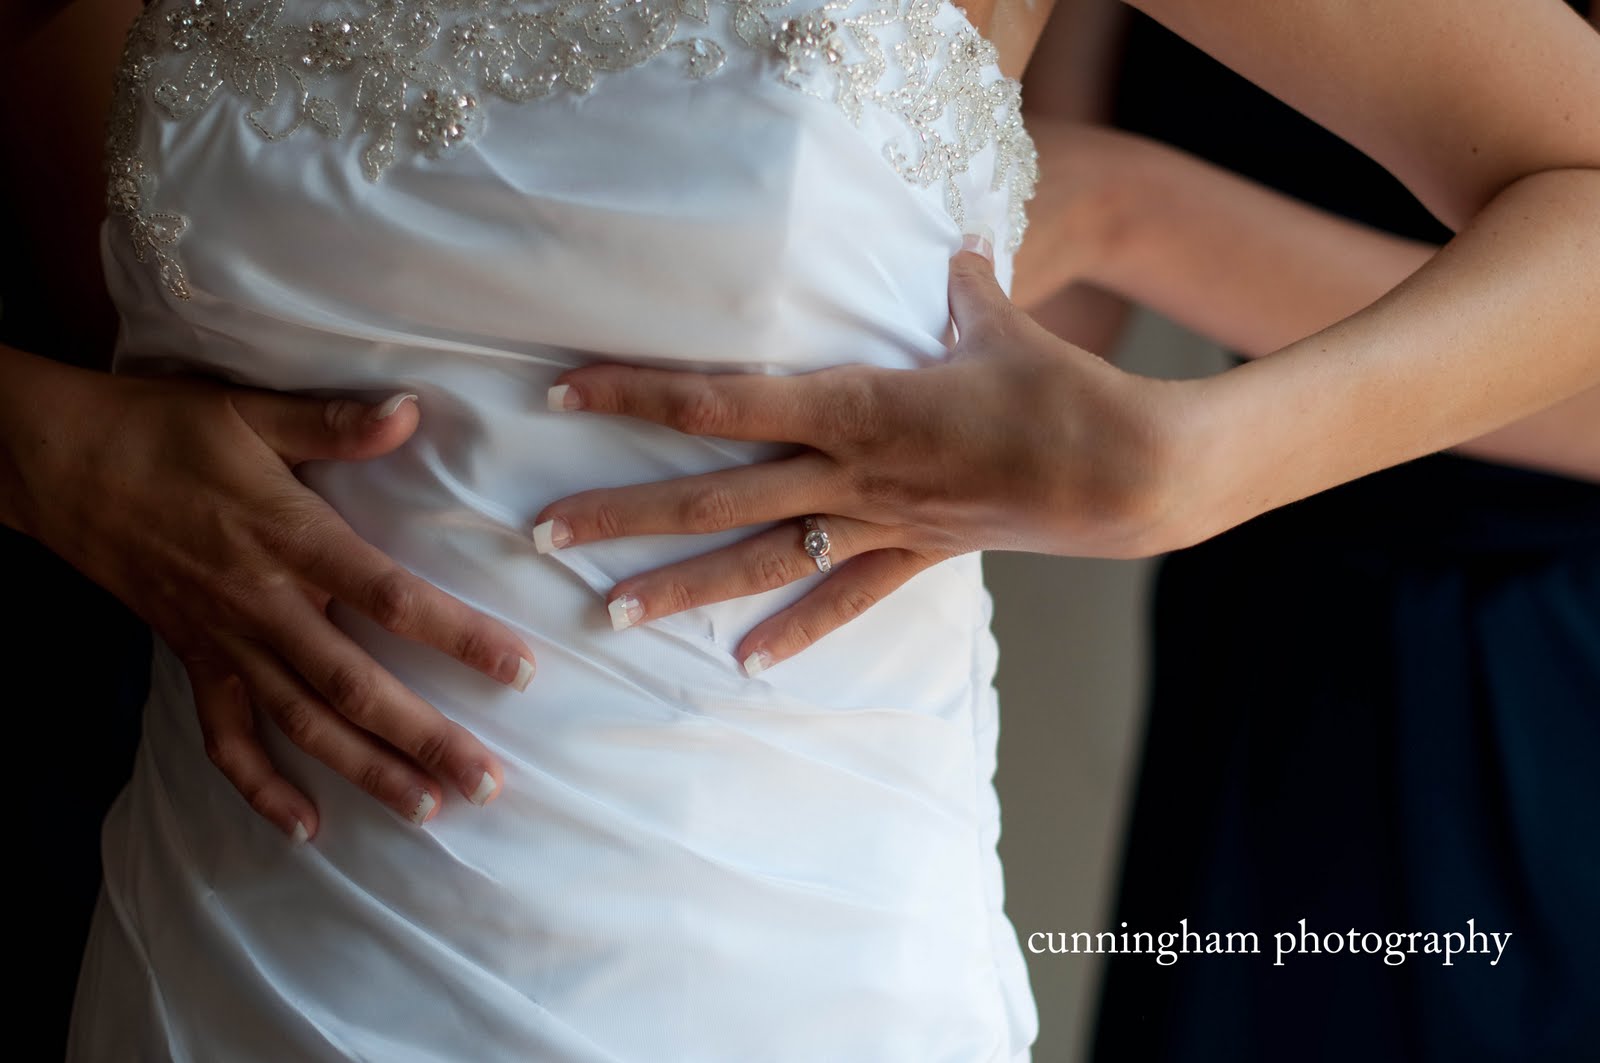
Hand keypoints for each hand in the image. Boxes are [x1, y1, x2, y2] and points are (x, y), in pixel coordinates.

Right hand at [10, 365, 537, 840]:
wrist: (57, 463)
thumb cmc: (162, 429)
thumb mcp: (251, 411)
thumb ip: (334, 424)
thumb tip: (411, 411)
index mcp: (291, 541)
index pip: (392, 600)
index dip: (459, 637)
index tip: (519, 671)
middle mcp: (263, 605)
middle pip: (355, 684)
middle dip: (424, 737)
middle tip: (487, 783)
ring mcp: (224, 641)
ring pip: (302, 723)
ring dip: (365, 771)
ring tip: (427, 812)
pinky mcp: (192, 659)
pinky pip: (225, 737)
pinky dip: (259, 786)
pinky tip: (304, 826)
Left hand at [533, 243, 1200, 672]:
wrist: (1124, 475)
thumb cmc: (1058, 387)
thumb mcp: (995, 320)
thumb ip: (955, 282)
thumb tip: (948, 243)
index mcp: (854, 404)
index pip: (720, 399)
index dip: (637, 394)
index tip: (563, 395)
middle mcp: (848, 473)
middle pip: (714, 495)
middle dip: (625, 513)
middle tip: (543, 532)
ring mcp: (877, 523)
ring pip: (760, 559)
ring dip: (682, 586)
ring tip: (611, 611)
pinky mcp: (913, 555)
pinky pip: (844, 599)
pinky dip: (795, 631)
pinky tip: (745, 664)